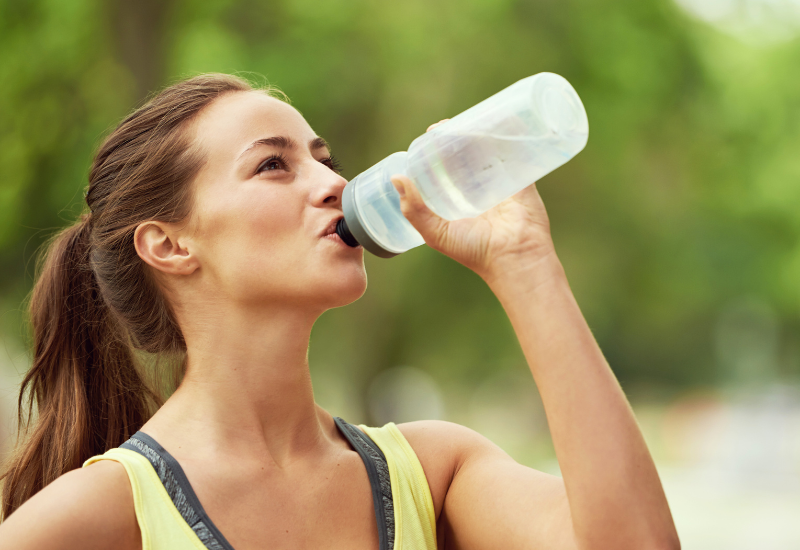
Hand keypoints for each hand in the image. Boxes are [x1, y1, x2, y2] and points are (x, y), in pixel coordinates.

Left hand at [391, 120, 557, 284]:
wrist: (514, 258)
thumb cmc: (474, 250)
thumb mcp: (436, 233)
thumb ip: (414, 210)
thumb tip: (396, 178)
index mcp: (458, 201)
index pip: (445, 169)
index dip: (437, 151)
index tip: (430, 136)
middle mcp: (478, 190)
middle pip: (466, 155)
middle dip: (457, 138)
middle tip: (447, 125)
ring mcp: (501, 182)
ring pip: (490, 150)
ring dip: (481, 132)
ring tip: (470, 119)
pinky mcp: (522, 178)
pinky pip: (518, 151)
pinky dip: (512, 134)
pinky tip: (503, 119)